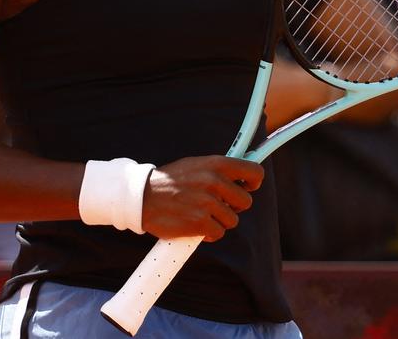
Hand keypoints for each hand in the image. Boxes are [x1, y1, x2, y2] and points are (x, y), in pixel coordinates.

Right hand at [142, 156, 262, 240]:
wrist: (142, 197)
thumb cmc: (170, 182)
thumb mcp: (195, 165)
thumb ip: (217, 170)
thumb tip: (241, 176)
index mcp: (216, 164)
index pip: (254, 172)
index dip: (253, 182)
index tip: (248, 187)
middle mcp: (214, 181)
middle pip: (245, 202)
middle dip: (233, 206)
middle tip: (216, 205)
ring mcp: (208, 203)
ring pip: (232, 220)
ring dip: (219, 221)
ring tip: (200, 213)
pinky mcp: (200, 223)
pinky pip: (218, 233)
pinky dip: (208, 233)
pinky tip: (195, 224)